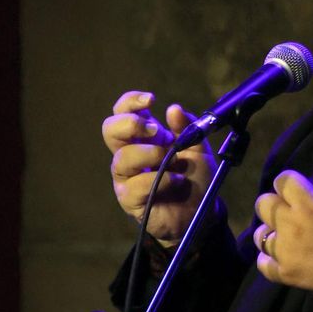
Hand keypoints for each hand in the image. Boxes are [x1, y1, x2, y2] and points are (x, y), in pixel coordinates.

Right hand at [101, 91, 220, 243]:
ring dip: (151, 155)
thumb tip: (173, 109)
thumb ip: (188, 128)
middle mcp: (129, 154)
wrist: (202, 211)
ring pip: (122, 158)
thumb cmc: (195, 178)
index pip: (122, 113)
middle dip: (132, 125)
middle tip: (157, 133)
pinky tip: (177, 181)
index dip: (130, 102)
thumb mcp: (198, 149)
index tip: (151, 99)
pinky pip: (136, 185)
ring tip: (174, 162)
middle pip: (110, 130)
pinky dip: (161, 180)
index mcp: (143, 138)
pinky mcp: (130, 199)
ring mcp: (127, 177)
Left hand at [252, 170, 312, 303]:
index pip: (282, 180)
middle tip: (286, 214)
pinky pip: (262, 261)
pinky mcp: (283, 273)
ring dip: (271, 233)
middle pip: (263, 204)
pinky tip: (281, 257)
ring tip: (286, 239)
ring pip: (259, 234)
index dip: (287, 184)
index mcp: (310, 205)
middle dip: (274, 205)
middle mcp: (292, 225)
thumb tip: (297, 199)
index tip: (292, 191)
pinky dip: (270, 258)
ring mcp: (285, 251)